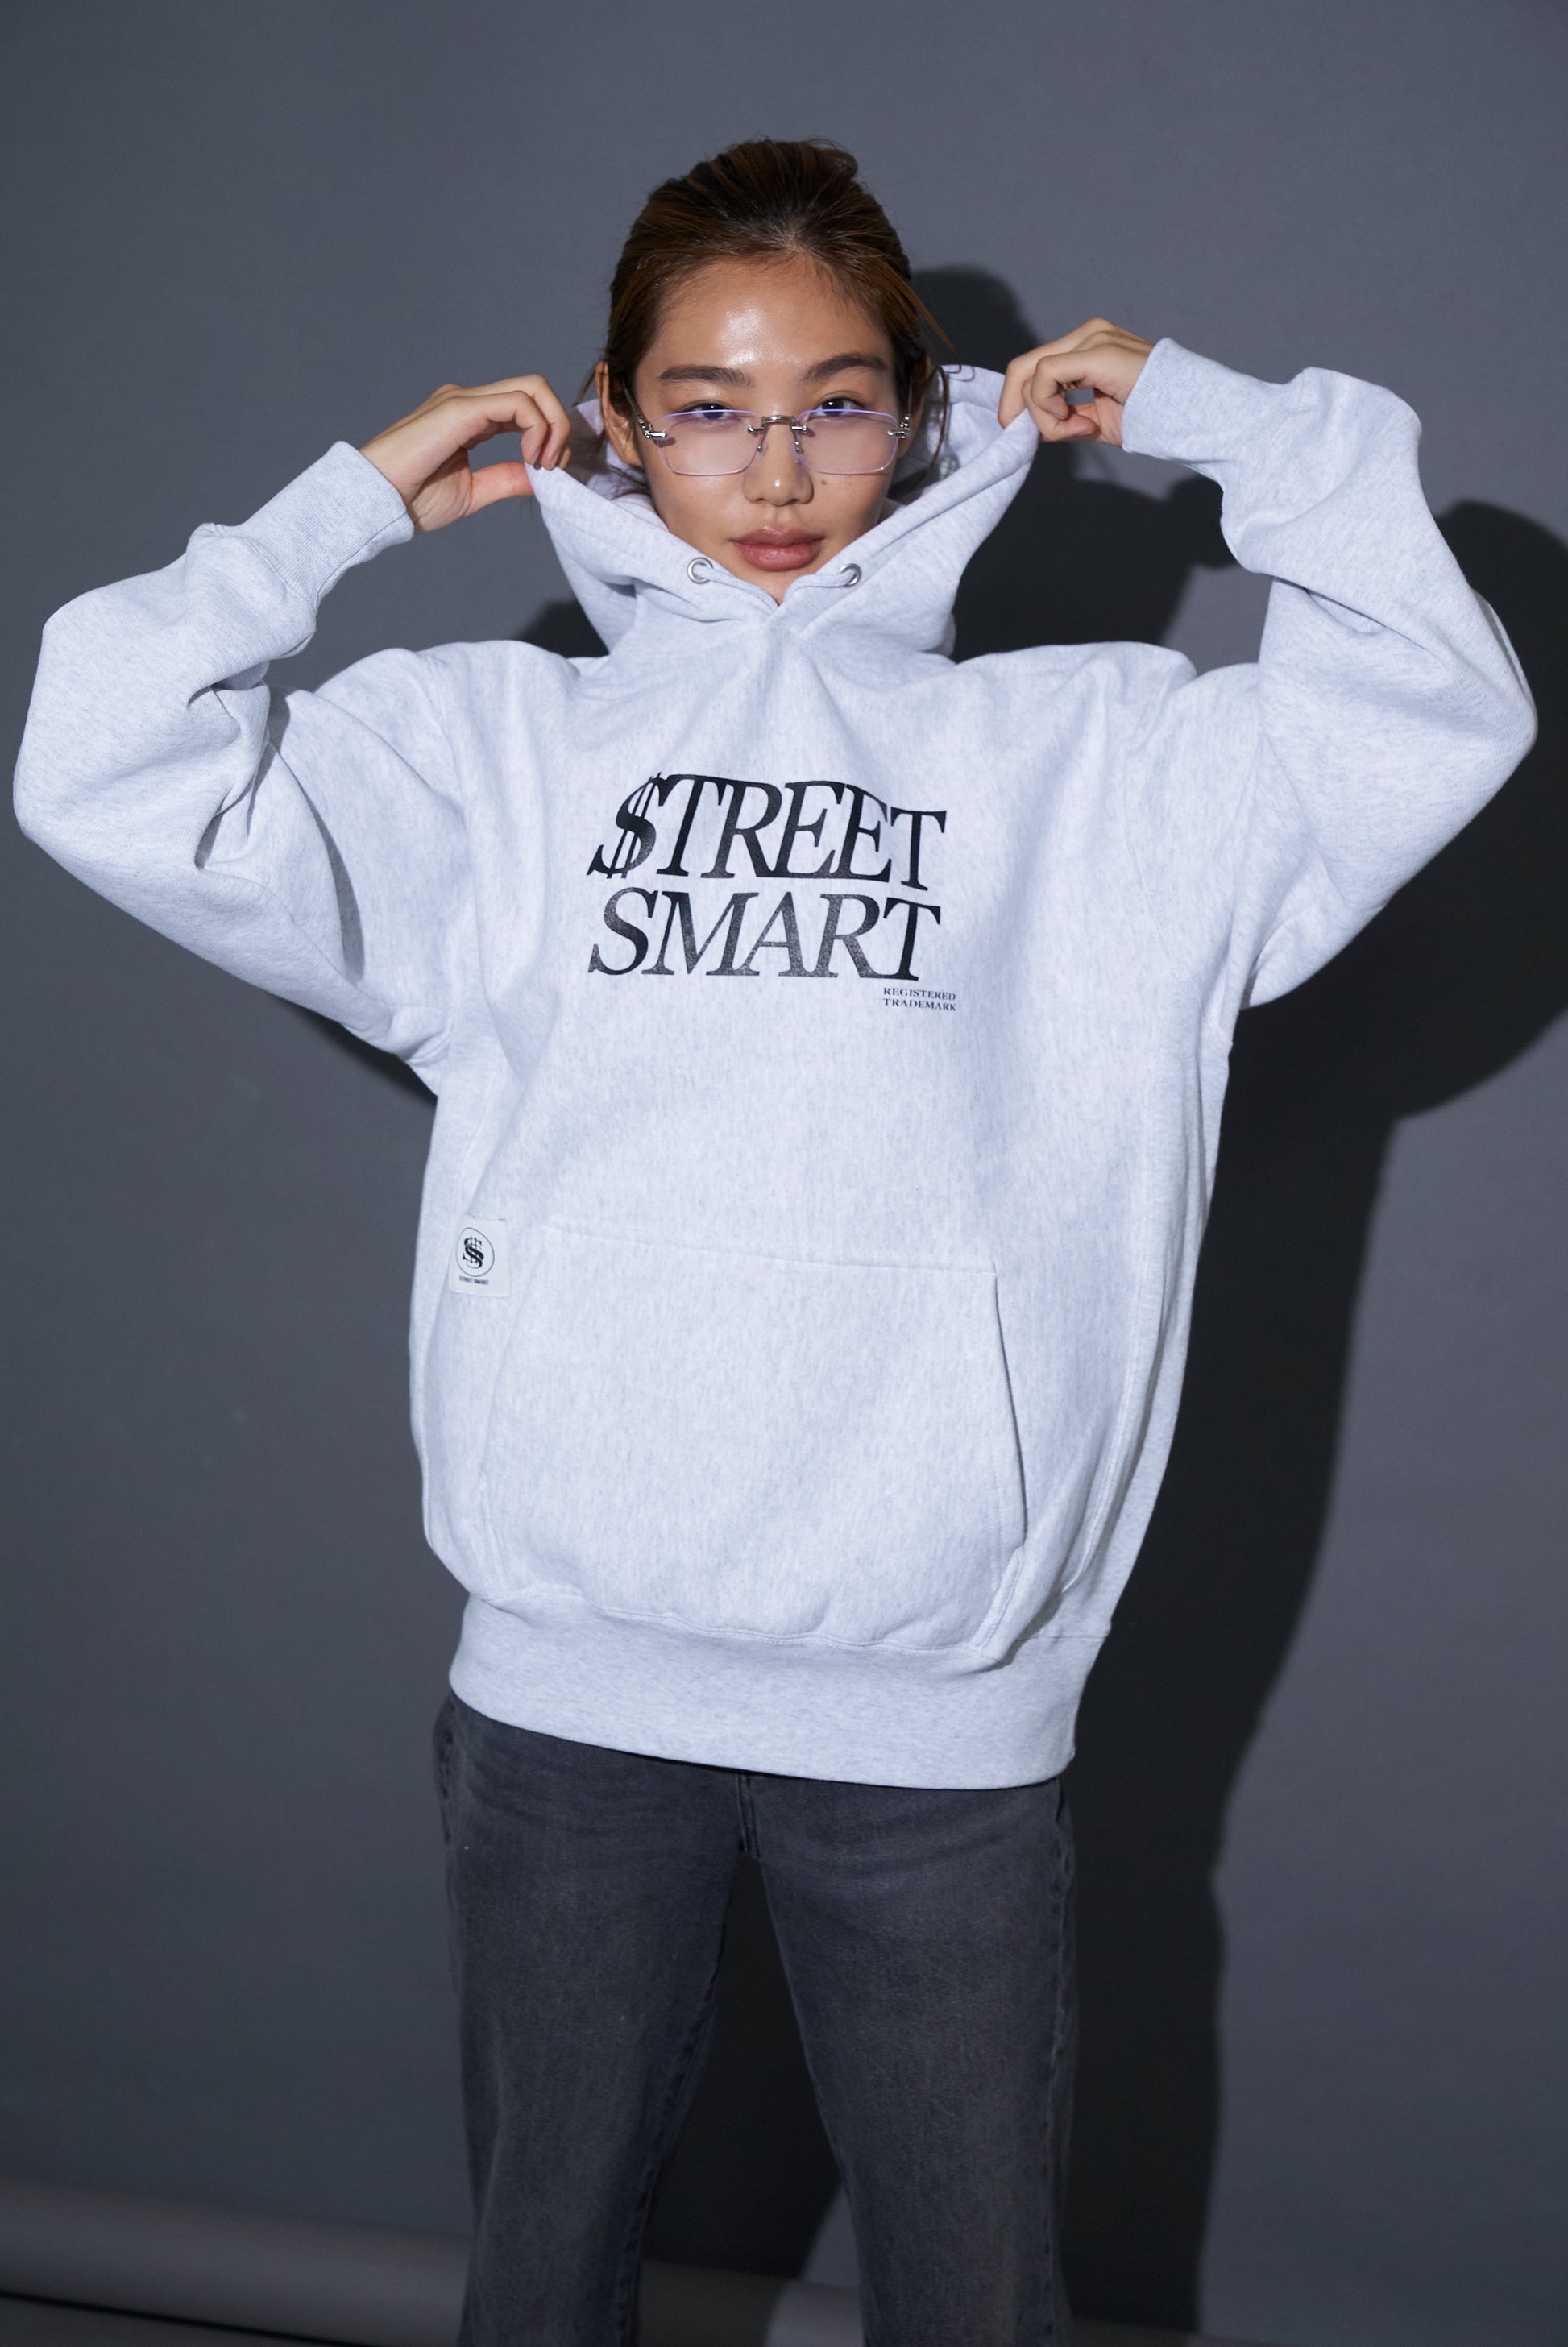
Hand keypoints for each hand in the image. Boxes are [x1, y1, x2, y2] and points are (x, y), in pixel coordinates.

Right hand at [360, 375, 572, 531]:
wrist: (377, 500)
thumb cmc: (413, 499)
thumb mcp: (473, 491)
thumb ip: (506, 479)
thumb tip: (540, 477)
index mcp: (469, 417)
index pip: (525, 406)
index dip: (549, 433)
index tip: (550, 471)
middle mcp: (468, 401)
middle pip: (534, 388)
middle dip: (559, 423)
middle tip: (556, 465)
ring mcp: (463, 399)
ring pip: (531, 389)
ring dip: (552, 427)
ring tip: (544, 465)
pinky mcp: (461, 408)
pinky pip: (517, 403)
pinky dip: (537, 429)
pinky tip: (531, 459)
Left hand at [998, 320, 1154, 447]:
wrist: (1191, 413)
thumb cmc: (1151, 418)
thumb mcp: (1096, 420)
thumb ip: (1064, 418)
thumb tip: (1029, 426)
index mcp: (1088, 347)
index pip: (1033, 369)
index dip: (1022, 405)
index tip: (1042, 436)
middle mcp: (1087, 335)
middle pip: (1023, 368)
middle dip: (1018, 410)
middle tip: (1038, 439)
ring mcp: (1092, 338)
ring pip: (1031, 376)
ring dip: (1045, 417)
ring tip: (1081, 429)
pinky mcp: (1097, 351)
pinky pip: (1045, 377)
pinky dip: (1051, 411)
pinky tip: (1083, 425)